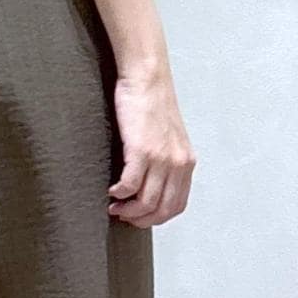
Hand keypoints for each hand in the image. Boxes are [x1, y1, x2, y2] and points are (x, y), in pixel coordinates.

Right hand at [108, 68, 193, 225]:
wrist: (147, 78)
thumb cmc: (152, 104)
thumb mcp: (169, 138)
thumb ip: (167, 161)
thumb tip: (152, 185)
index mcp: (186, 162)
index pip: (177, 205)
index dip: (156, 217)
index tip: (139, 216)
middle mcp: (178, 163)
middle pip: (162, 209)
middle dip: (141, 219)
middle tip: (123, 214)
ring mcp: (161, 158)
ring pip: (146, 202)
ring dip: (128, 210)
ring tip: (114, 205)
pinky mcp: (141, 150)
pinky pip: (130, 185)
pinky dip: (119, 194)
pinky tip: (111, 190)